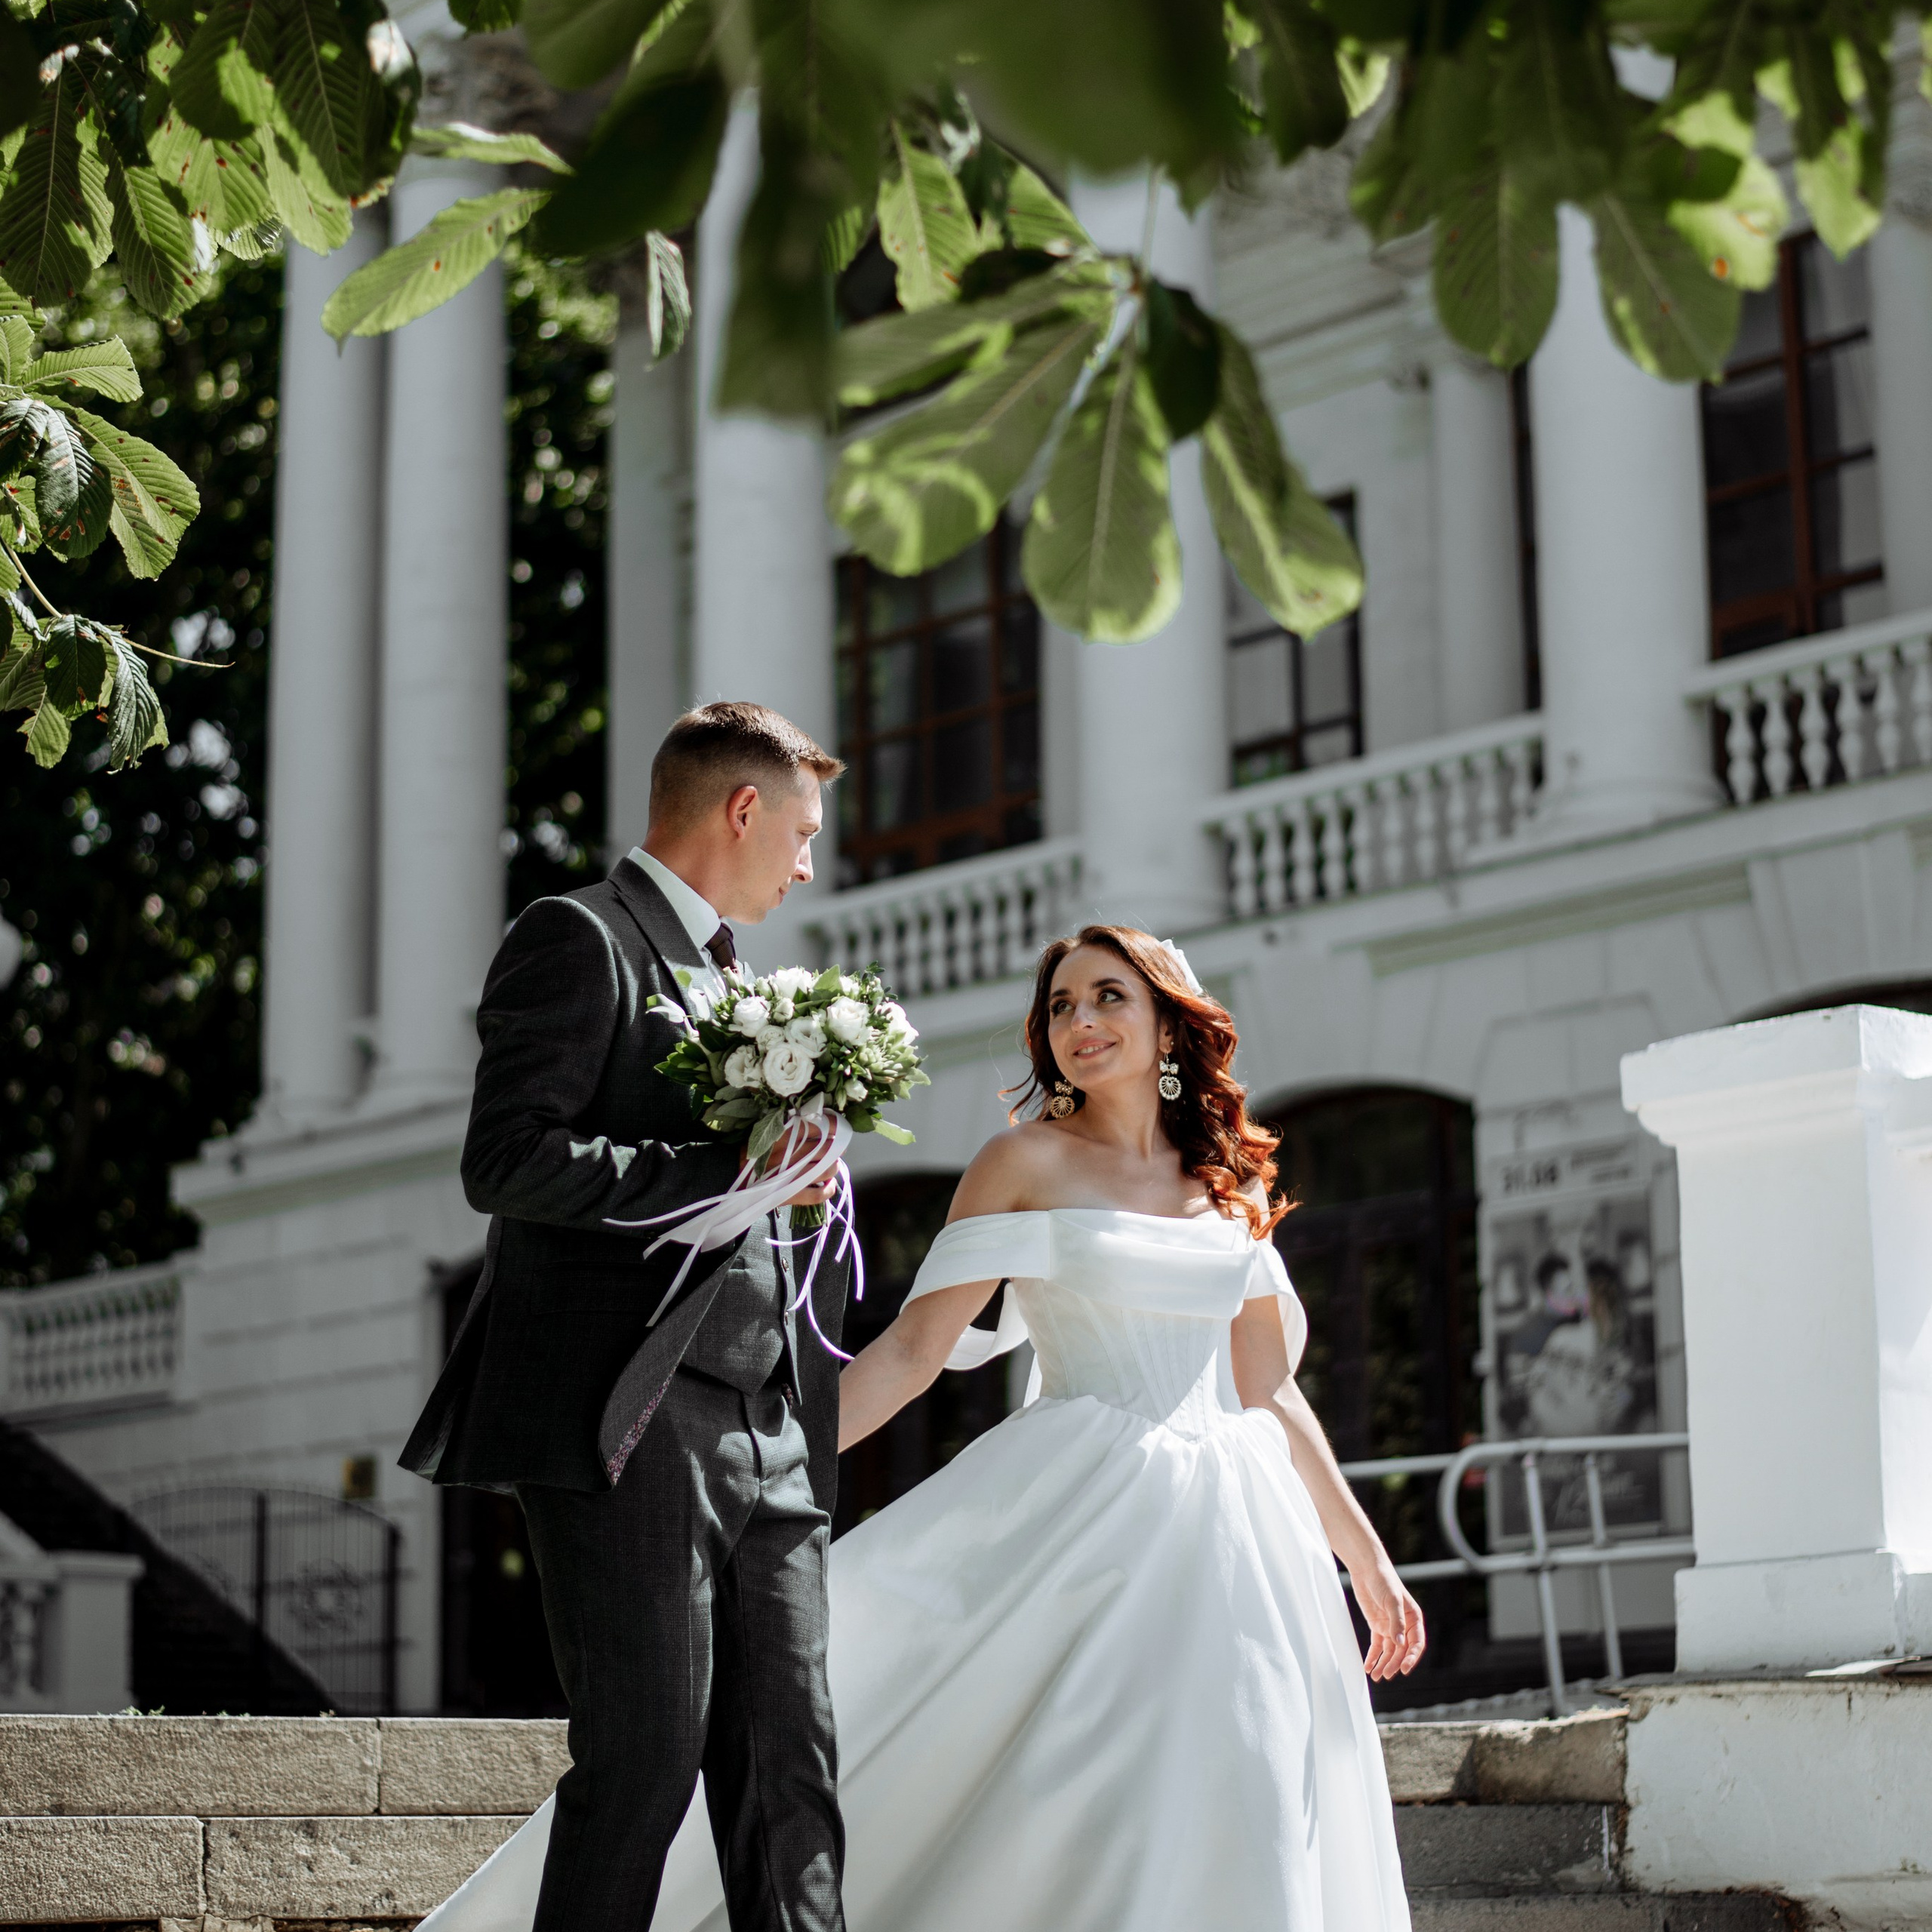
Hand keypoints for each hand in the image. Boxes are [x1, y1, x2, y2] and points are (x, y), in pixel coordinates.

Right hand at [743, 1118, 835, 1206]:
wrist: (732, 1173)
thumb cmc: (753, 1151)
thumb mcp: (771, 1131)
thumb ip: (793, 1127)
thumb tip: (820, 1125)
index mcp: (787, 1133)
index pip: (823, 1125)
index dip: (835, 1127)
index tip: (837, 1129)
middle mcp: (794, 1152)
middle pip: (830, 1148)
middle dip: (835, 1148)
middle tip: (833, 1149)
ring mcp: (794, 1174)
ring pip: (828, 1169)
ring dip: (832, 1167)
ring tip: (828, 1167)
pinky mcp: (792, 1194)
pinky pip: (819, 1194)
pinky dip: (828, 1190)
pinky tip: (828, 1185)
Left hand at [1347, 1550, 1426, 1680]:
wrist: (1367, 1568)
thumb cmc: (1384, 1580)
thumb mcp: (1392, 1600)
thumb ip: (1396, 1622)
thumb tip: (1400, 1644)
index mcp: (1414, 1618)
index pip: (1416, 1643)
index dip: (1411, 1657)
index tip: (1405, 1669)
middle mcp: (1404, 1625)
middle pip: (1401, 1650)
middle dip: (1394, 1664)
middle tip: (1385, 1675)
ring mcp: (1390, 1626)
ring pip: (1389, 1651)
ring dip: (1383, 1663)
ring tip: (1375, 1676)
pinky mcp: (1377, 1626)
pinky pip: (1377, 1645)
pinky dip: (1373, 1656)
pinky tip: (1368, 1667)